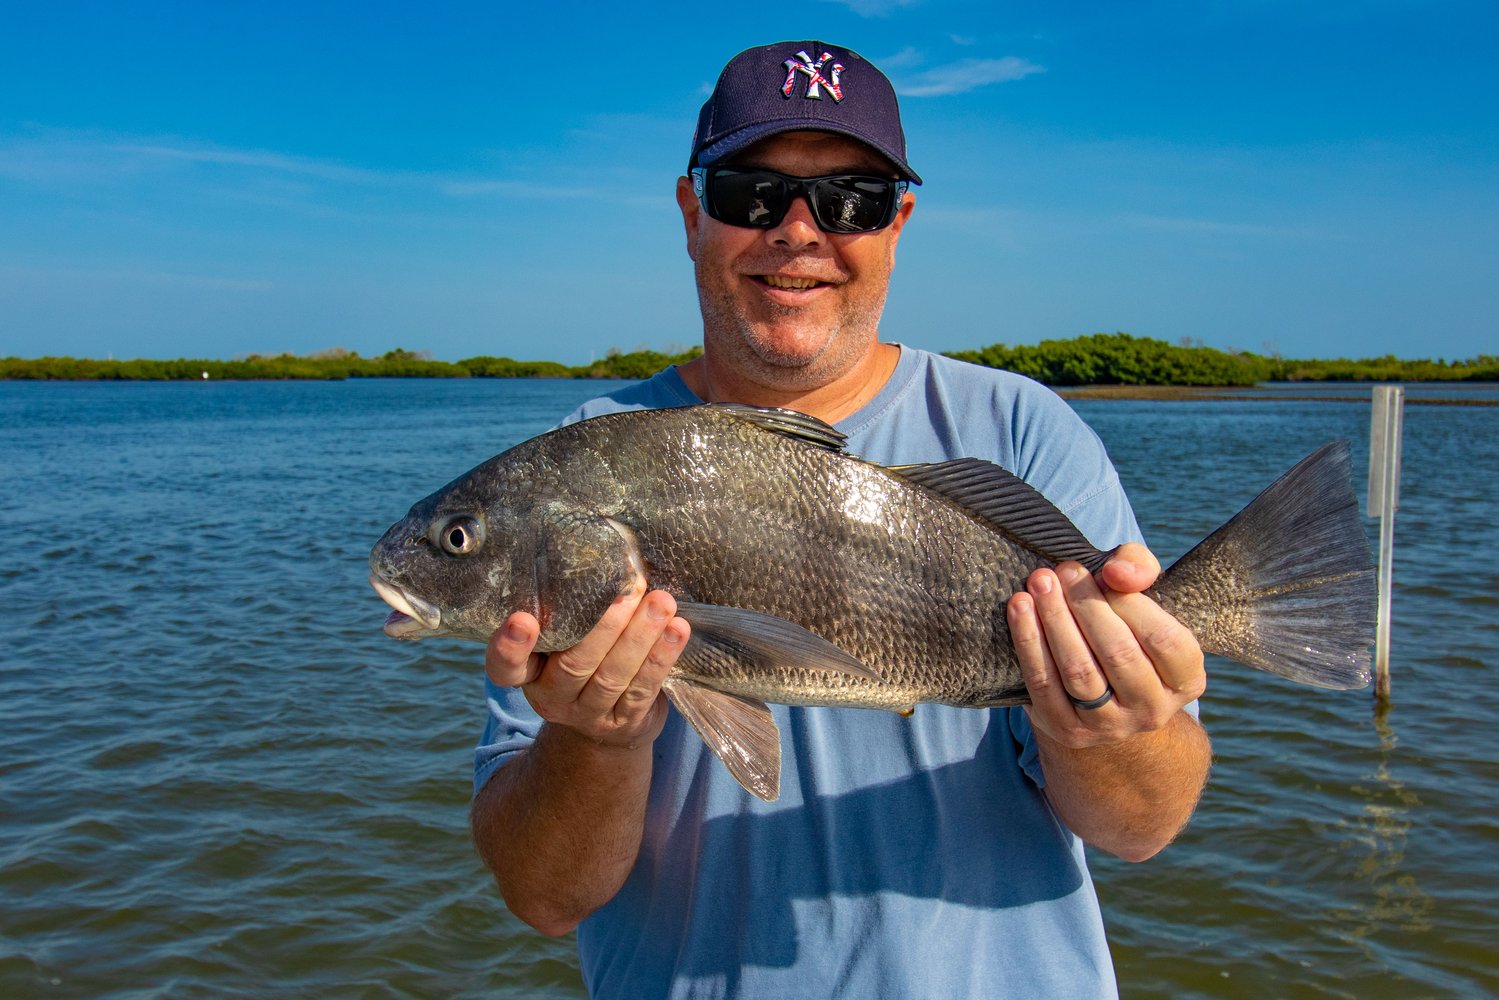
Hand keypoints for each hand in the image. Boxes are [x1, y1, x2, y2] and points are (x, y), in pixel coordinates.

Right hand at [486, 587, 690, 749]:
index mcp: (529, 673)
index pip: (505, 667)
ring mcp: (587, 714)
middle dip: (605, 627)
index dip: (509, 647)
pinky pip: (643, 689)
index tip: (523, 619)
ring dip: (640, 637)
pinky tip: (677, 630)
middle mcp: (551, 697)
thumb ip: (571, 611)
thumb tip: (612, 554)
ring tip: (662, 603)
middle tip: (629, 590)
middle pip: (573, 664)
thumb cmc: (585, 659)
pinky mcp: (623, 723)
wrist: (607, 725)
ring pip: (613, 676)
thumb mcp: (566, 640)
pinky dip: (661, 657)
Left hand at [1006, 542, 1205, 748]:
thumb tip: (1117, 572)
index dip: (1133, 604)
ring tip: (1039, 582)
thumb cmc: (1126, 624)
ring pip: (1079, 671)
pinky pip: (1043, 683)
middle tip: (1063, 570)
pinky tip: (1020, 608)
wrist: (1100, 686)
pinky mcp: (1067, 729)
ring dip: (1054, 620)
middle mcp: (1153, 709)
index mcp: (1186, 679)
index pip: (1165, 640)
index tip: (1104, 572)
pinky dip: (1029, 641)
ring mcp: (1109, 725)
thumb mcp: (1143, 594)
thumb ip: (1139, 569)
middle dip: (1085, 605)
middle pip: (1118, 654)